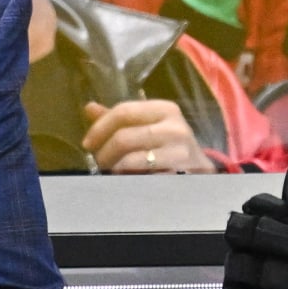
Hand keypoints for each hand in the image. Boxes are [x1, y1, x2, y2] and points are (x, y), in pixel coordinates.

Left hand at [81, 100, 213, 173]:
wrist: (199, 167)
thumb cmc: (167, 143)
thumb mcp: (148, 125)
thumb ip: (121, 119)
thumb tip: (89, 108)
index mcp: (165, 110)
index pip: (123, 112)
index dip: (100, 128)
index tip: (87, 143)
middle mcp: (175, 128)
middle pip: (123, 138)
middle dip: (104, 153)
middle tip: (100, 162)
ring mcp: (180, 153)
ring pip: (129, 161)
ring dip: (114, 168)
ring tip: (113, 171)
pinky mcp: (179, 175)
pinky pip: (142, 179)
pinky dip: (128, 180)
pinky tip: (128, 180)